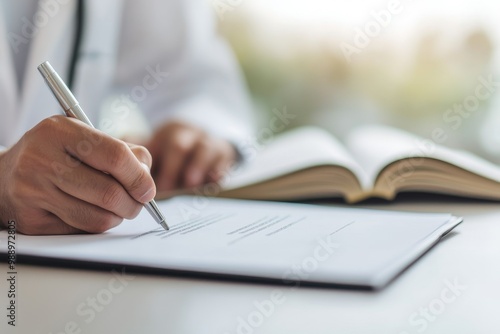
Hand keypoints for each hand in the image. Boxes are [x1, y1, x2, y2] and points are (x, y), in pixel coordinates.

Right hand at [0, 116, 155, 234]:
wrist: (3, 176)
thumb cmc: (55, 154)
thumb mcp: (83, 137)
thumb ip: (121, 151)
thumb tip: (146, 176)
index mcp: (59, 131)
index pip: (115, 157)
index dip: (139, 177)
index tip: (148, 189)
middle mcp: (42, 159)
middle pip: (109, 193)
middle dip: (134, 204)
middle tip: (138, 203)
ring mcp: (34, 191)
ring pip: (98, 217)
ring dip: (118, 217)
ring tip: (118, 208)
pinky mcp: (31, 219)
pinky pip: (81, 230)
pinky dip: (97, 224)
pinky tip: (93, 212)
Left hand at [146, 121, 236, 191]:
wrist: (206, 142)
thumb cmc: (174, 152)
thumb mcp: (156, 147)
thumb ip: (137, 156)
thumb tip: (117, 171)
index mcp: (166, 133)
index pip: (155, 146)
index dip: (149, 167)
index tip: (145, 186)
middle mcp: (188, 134)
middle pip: (178, 146)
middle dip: (171, 168)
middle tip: (166, 188)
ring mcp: (208, 142)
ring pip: (204, 149)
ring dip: (197, 166)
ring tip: (191, 182)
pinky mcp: (224, 153)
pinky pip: (223, 160)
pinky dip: (219, 170)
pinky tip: (215, 180)